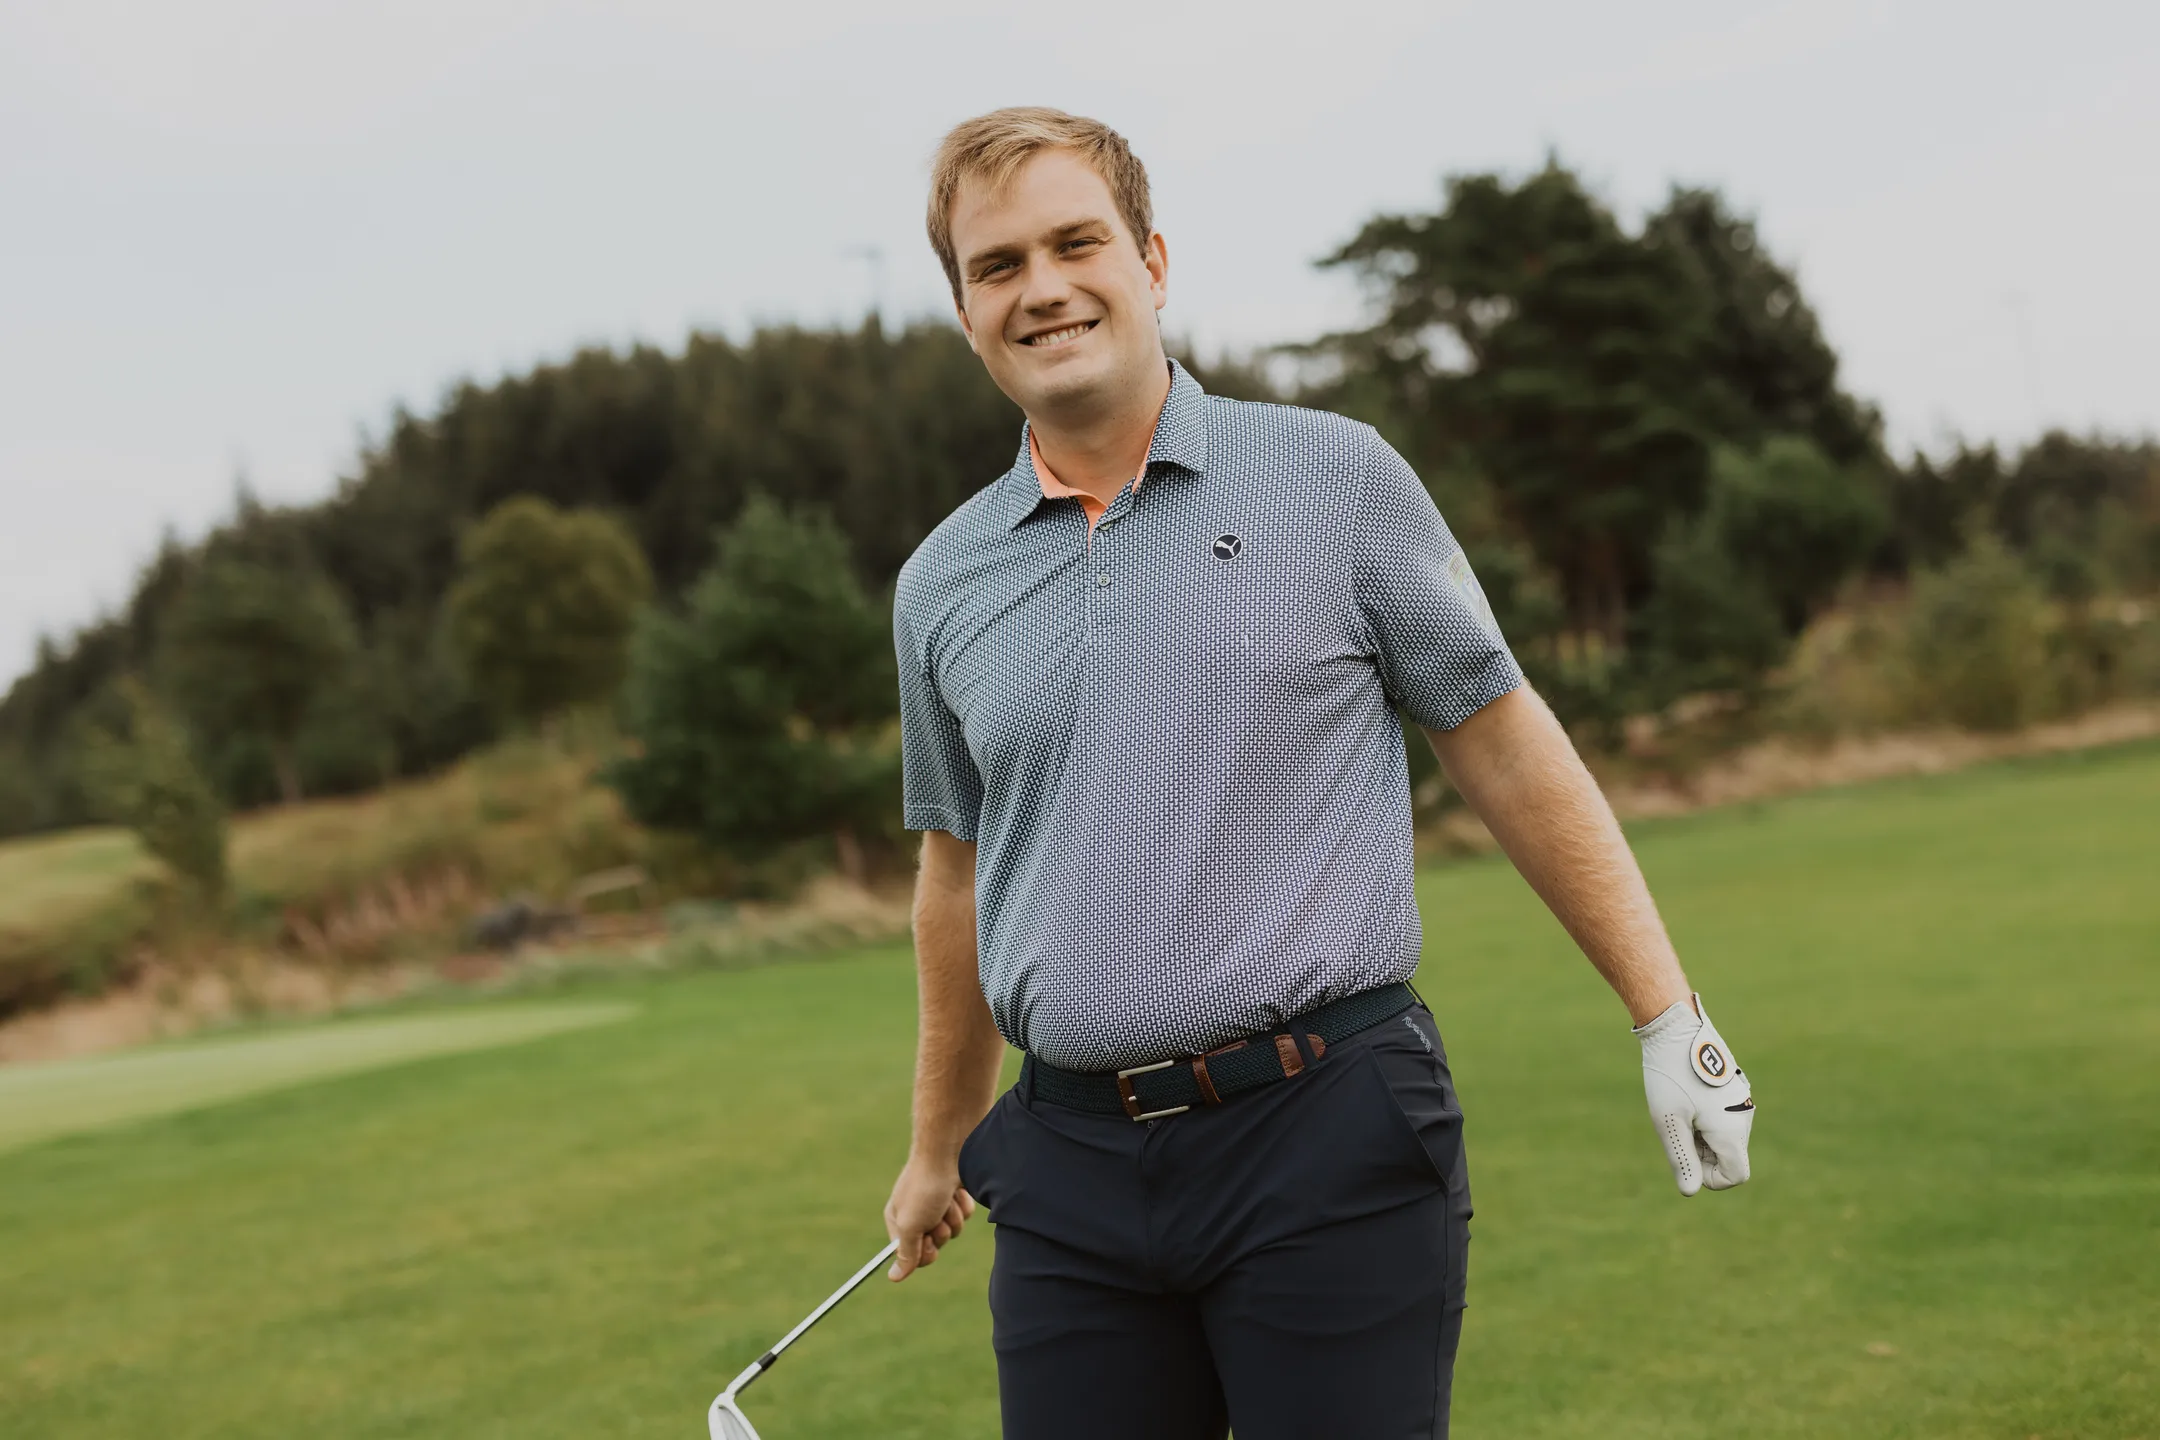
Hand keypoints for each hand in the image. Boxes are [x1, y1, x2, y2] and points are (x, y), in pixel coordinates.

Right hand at [883, 1155, 976, 1280]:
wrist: (949, 1150)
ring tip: (947, 1198)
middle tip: (937, 1217)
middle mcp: (916, 1212)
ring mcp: (937, 1203)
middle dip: (940, 1233)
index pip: (910, 1254)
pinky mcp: (955, 1194)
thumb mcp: (911, 1225)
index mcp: (898, 1219)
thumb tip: (894, 1278)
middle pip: (934, 1244)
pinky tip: (958, 1190)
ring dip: (953, 1217)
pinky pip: (965, 1214)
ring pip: (953, 1230)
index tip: (927, 1243)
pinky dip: (963, 1204)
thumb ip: (905, 1253)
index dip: (922, 1253)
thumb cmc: (925, 1187)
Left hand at [1635, 993, 1753, 1195]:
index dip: (1709, 1177)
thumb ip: (1681, 1158)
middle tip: (1675, 1126)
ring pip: (1723, 1136)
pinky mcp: (1732, 1088)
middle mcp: (1744, 1116)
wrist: (1675, 1026)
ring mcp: (1740, 1100)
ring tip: (1678, 1108)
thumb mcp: (1668, 1121)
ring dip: (1701, 1135)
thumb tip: (1690, 1191)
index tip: (1684, 1154)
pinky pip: (1721, 1117)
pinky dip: (1703, 1117)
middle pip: (1728, 1156)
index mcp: (1732, 1129)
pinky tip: (1684, 1095)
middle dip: (1701, 1153)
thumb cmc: (1669, 1074)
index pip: (1735, 1175)